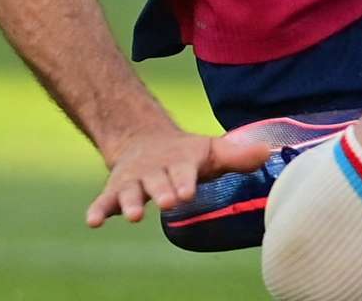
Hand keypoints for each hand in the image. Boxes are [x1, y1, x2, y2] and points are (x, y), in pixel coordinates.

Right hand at [87, 123, 223, 227]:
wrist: (144, 140)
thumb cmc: (186, 156)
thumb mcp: (210, 152)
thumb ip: (236, 156)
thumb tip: (268, 152)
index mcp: (180, 162)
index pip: (184, 171)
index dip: (185, 180)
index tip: (187, 191)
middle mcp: (155, 170)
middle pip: (157, 182)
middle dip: (162, 191)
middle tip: (168, 202)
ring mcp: (134, 181)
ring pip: (131, 191)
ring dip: (132, 202)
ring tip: (134, 215)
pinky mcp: (116, 191)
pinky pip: (105, 200)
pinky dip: (98, 210)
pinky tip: (93, 221)